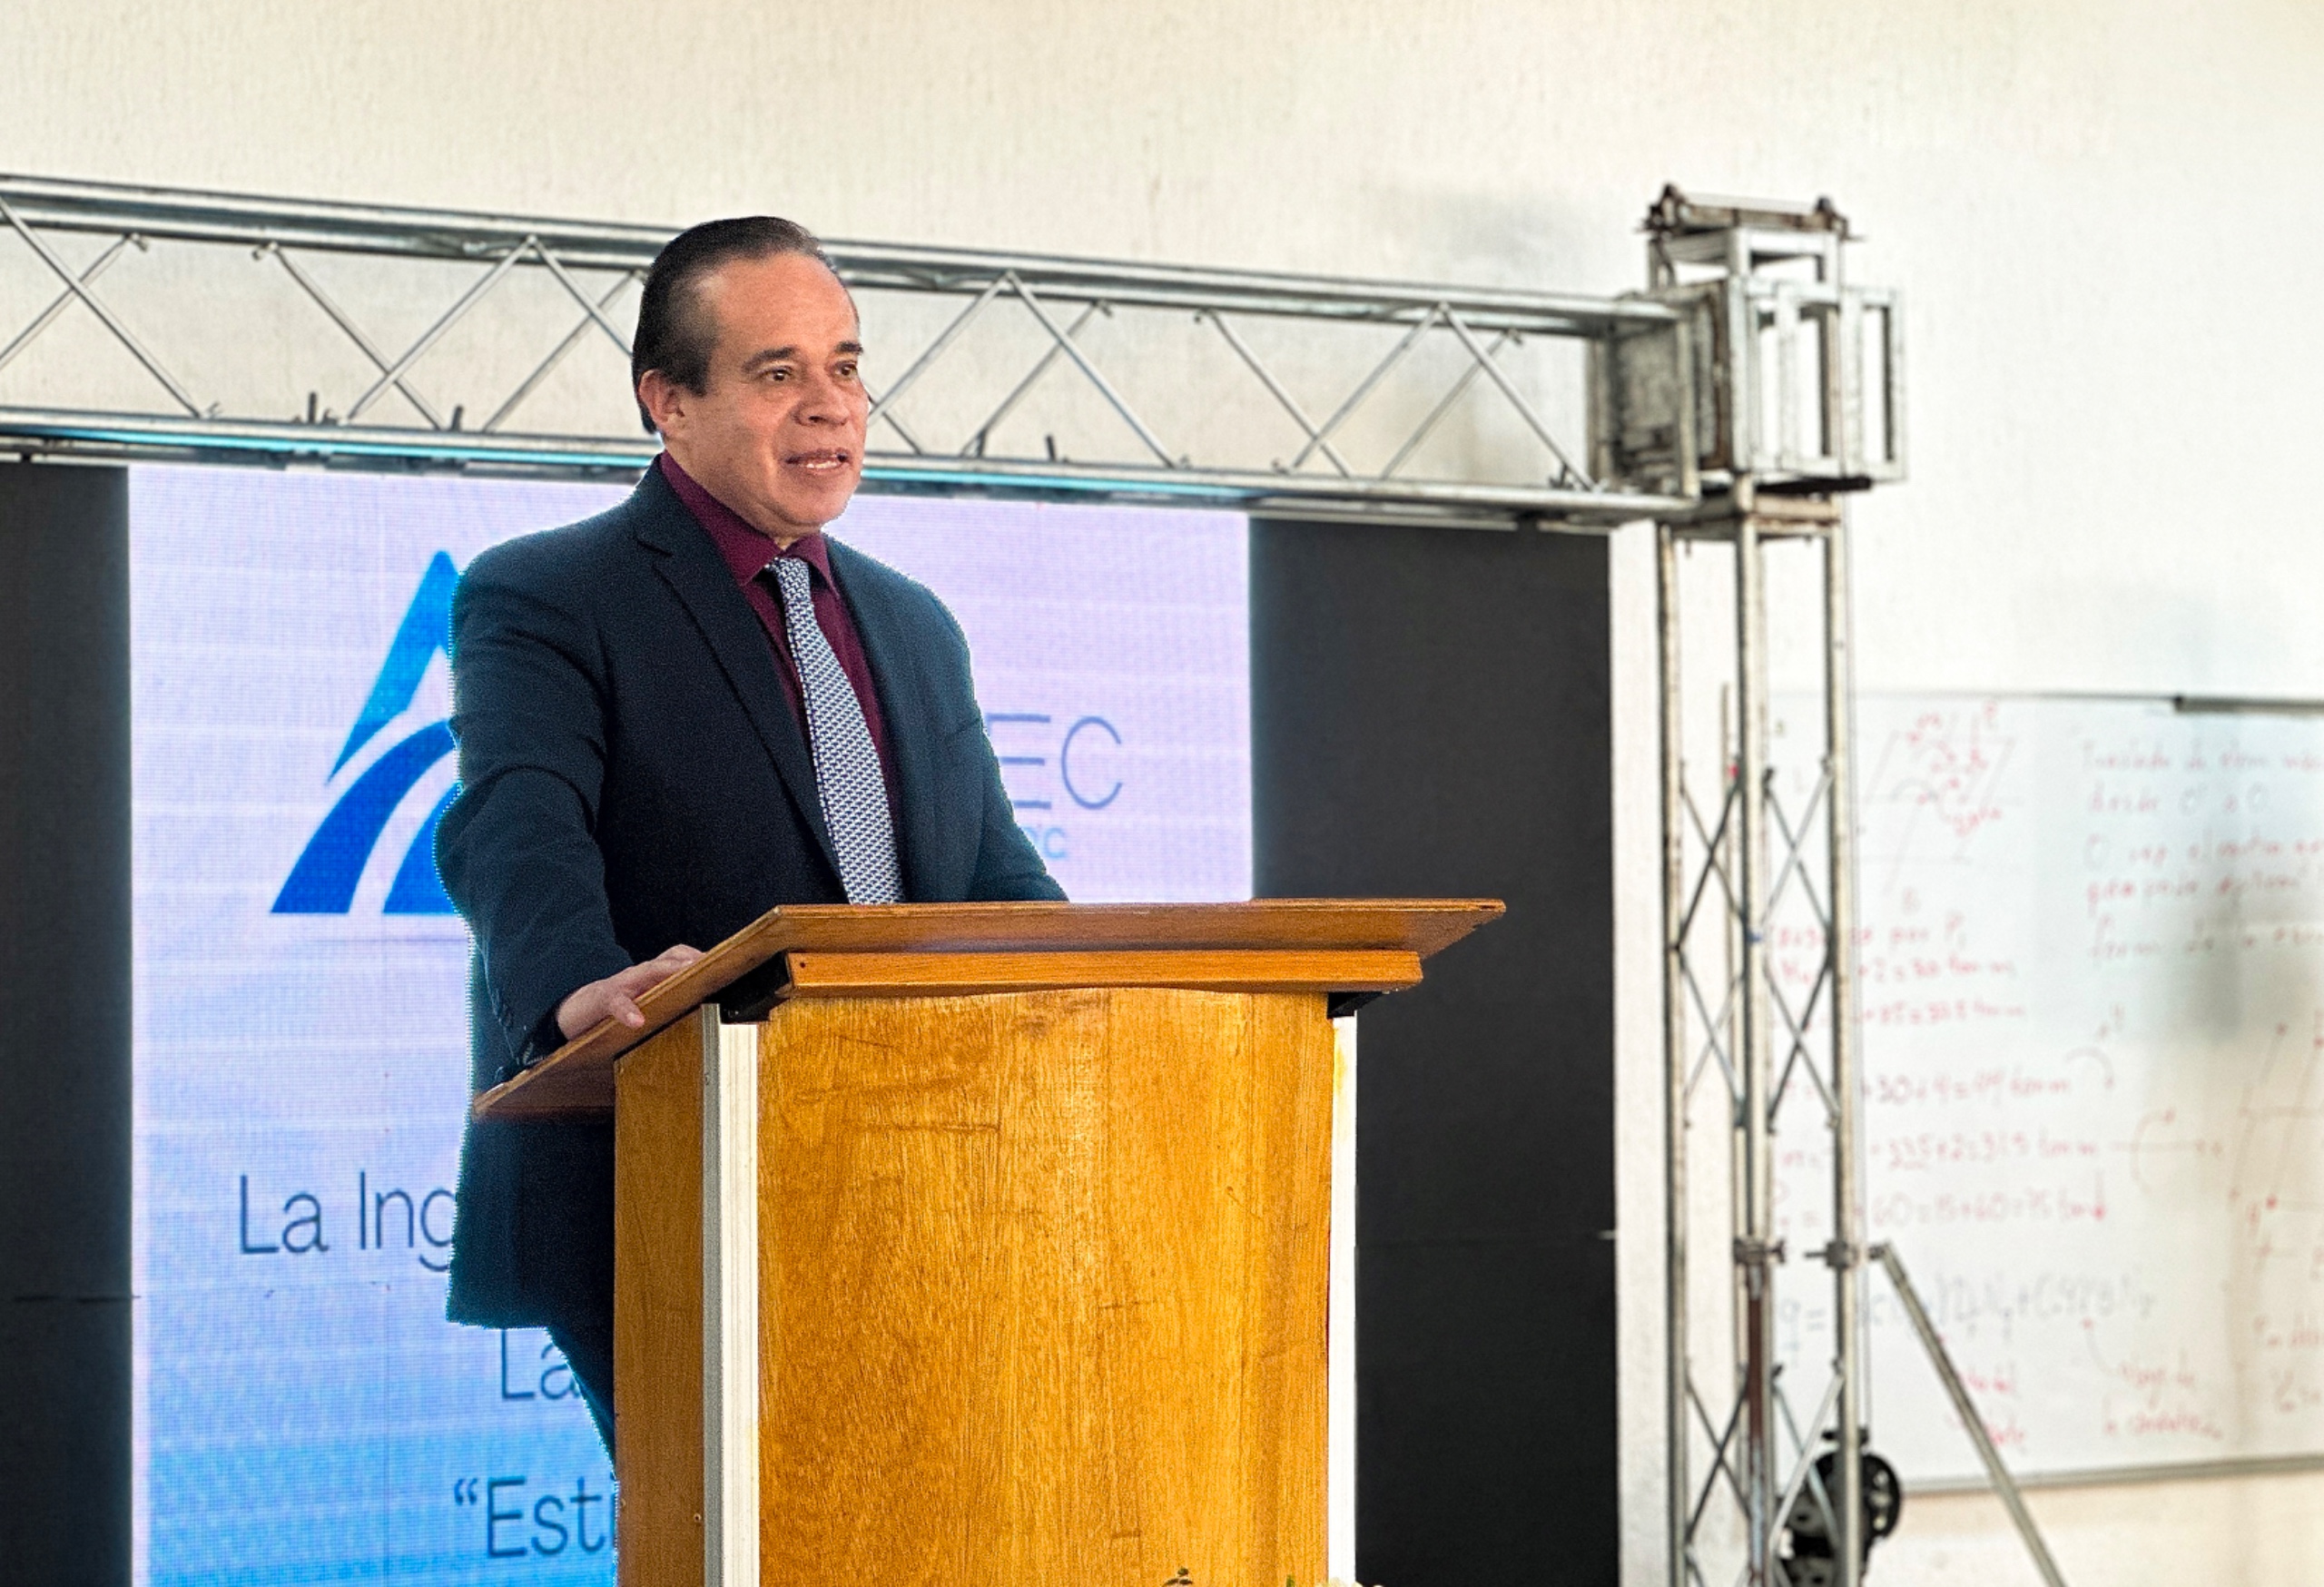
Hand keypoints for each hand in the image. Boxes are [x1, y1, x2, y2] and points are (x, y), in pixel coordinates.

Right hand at [555, 944, 704, 1039]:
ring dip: (665, 970)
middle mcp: (639, 975)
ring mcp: (621, 985)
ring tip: (684, 973)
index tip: (724, 962)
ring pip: (645, 971)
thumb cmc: (618, 1010)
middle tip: (709, 964)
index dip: (698, 957)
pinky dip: (627, 1010)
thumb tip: (707, 1011)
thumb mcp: (647, 1005)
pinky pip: (615, 1002)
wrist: (575, 1013)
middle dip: (689, 960)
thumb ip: (671, 1003)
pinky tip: (637, 1020)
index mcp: (652, 977)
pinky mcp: (601, 1001)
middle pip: (667, 959)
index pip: (678, 958)